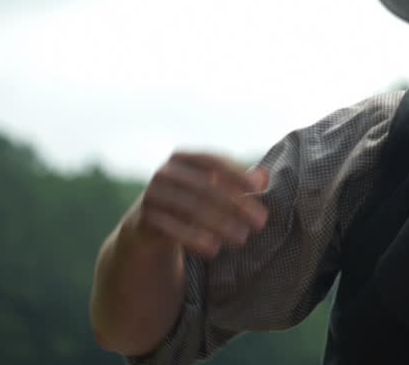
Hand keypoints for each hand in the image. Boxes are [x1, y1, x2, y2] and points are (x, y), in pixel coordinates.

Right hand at [136, 151, 269, 258]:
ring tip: (242, 239)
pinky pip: (171, 228)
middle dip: (236, 205)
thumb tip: (264, 177)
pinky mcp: (143, 218)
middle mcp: (165, 172)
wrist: (148, 225)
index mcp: (183, 159)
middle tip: (260, 223)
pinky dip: (194, 238)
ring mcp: (152, 194)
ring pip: (191, 208)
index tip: (258, 189)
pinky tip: (214, 250)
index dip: (236, 173)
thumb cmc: (189, 201)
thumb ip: (237, 182)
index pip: (213, 161)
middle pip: (206, 186)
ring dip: (220, 224)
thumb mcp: (211, 189)